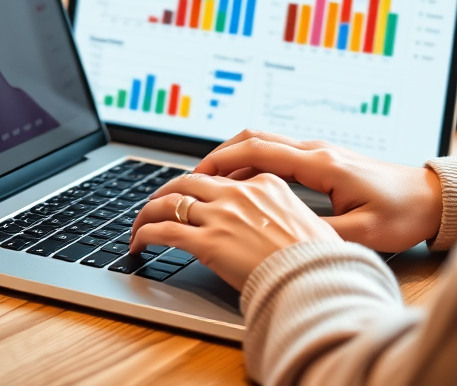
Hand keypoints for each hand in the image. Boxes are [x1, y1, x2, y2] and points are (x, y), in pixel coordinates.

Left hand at [130, 172, 339, 290]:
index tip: (193, 196)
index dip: (201, 186)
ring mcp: (221, 216)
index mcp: (265, 184)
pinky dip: (143, 234)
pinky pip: (163, 231)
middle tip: (157, 203)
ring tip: (139, 225)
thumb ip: (288, 216)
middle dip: (167, 191)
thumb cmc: (319, 260)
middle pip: (189, 181)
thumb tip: (286, 228)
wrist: (315, 279)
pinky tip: (137, 245)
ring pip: (169, 202)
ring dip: (148, 212)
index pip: (222, 177)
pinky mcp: (206, 242)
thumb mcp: (310, 223)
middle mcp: (239, 194)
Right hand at [192, 130, 441, 253]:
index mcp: (321, 164)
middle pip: (255, 138)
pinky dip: (253, 163)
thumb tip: (282, 237)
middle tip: (193, 178)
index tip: (197, 175)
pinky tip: (244, 186)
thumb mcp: (361, 233)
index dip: (223, 161)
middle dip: (219, 155)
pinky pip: (278, 154)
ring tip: (211, 184)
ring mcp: (319, 153)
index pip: (259, 151)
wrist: (431, 197)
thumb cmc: (402, 213)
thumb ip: (318, 233)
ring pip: (265, 143)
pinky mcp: (324, 161)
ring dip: (235, 157)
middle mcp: (316, 151)